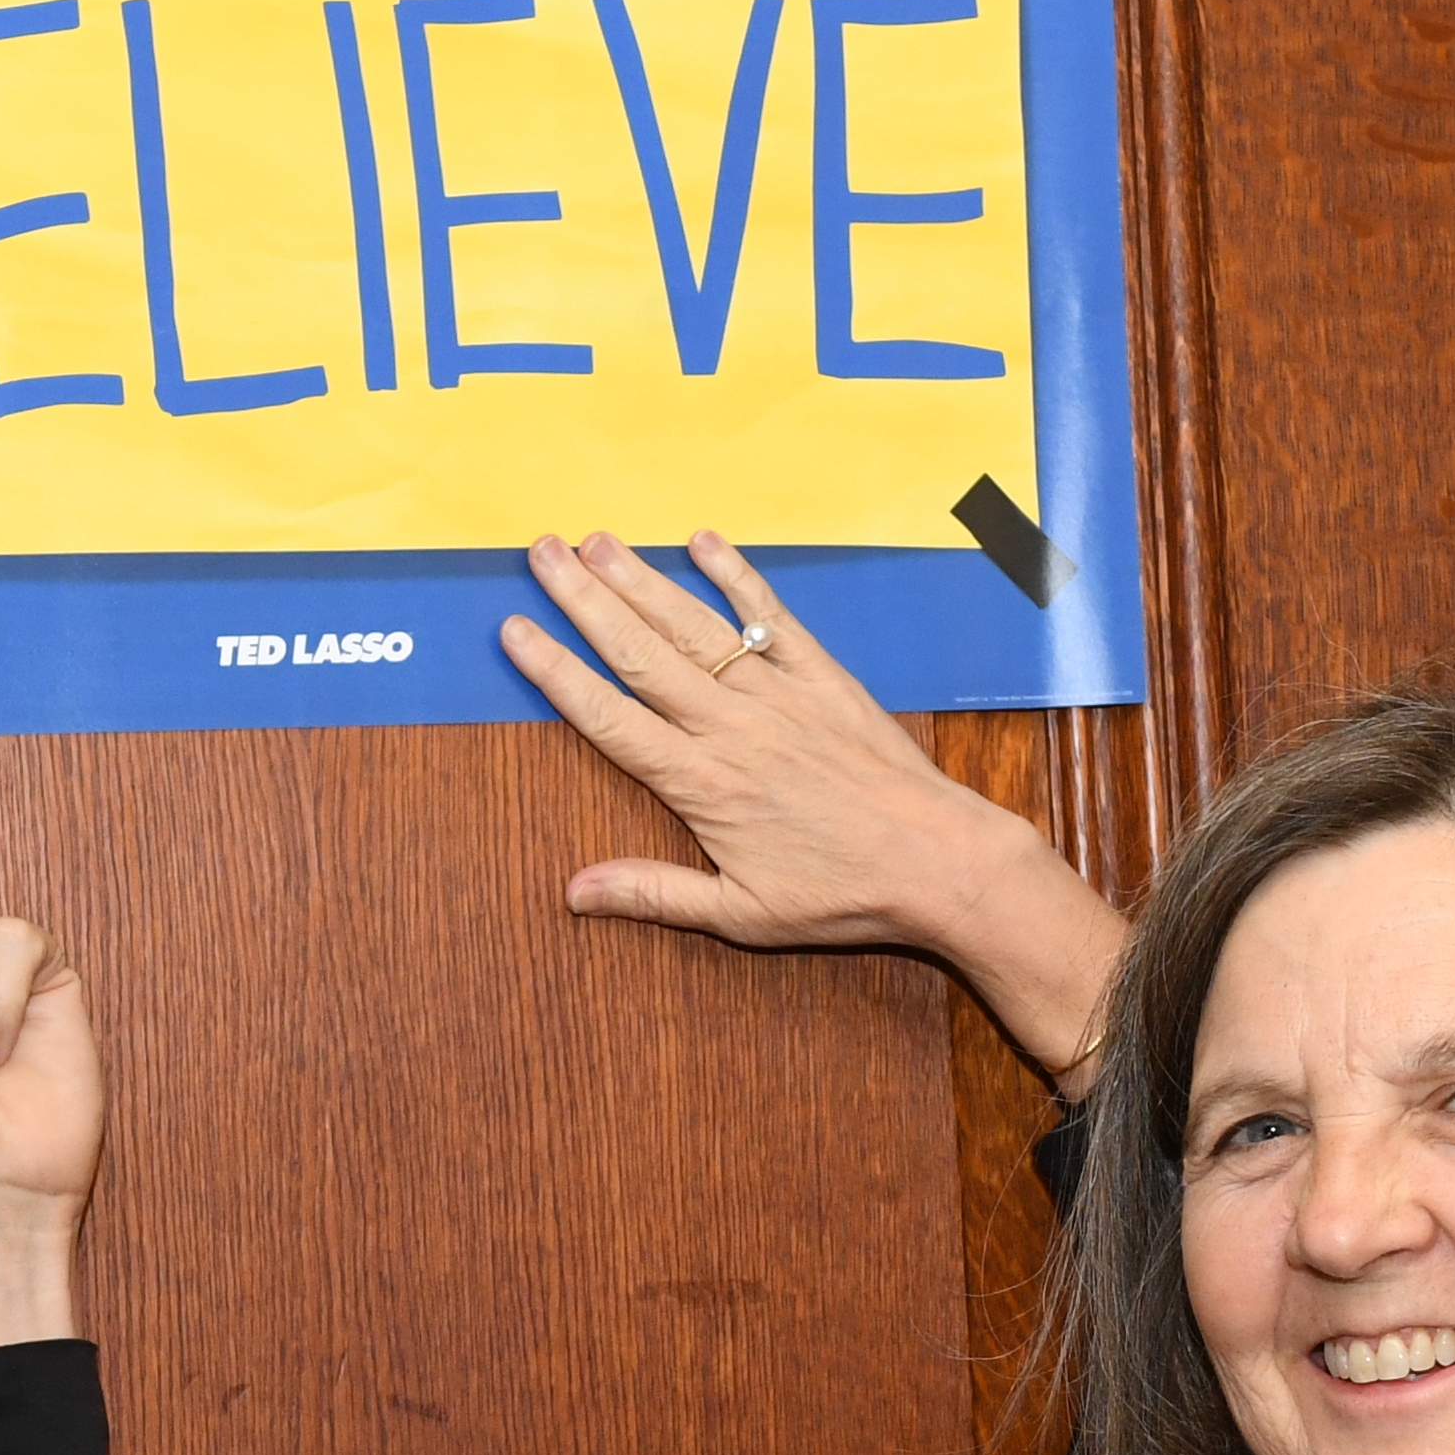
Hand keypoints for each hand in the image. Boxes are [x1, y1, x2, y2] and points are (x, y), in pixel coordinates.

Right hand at [497, 529, 1131, 1080]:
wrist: (939, 861)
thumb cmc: (842, 895)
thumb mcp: (742, 915)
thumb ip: (655, 894)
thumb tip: (575, 892)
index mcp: (703, 784)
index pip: (610, 717)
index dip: (556, 672)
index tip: (515, 630)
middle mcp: (732, 726)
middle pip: (641, 652)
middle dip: (584, 599)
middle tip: (540, 552)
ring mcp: (779, 694)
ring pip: (694, 625)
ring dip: (643, 578)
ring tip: (595, 539)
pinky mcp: (824, 677)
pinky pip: (771, 616)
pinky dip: (737, 576)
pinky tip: (703, 541)